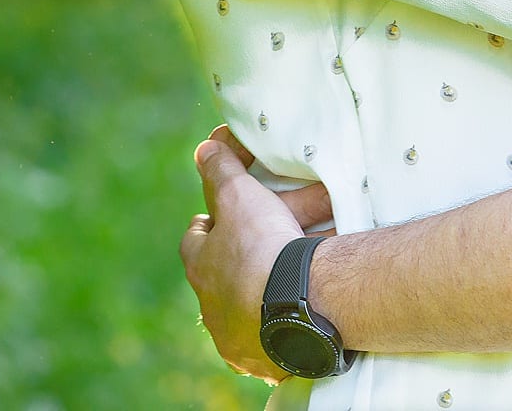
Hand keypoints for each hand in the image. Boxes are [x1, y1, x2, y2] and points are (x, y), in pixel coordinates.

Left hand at [180, 127, 336, 381]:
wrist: (298, 310)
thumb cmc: (261, 250)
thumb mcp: (239, 196)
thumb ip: (221, 172)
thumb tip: (204, 149)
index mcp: (201, 269)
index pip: (197, 239)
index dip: (213, 221)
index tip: (230, 211)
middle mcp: (215, 309)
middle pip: (234, 271)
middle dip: (256, 250)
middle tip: (284, 232)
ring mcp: (242, 339)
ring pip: (259, 305)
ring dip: (276, 287)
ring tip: (309, 269)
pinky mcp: (273, 361)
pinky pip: (283, 336)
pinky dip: (294, 319)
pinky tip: (314, 307)